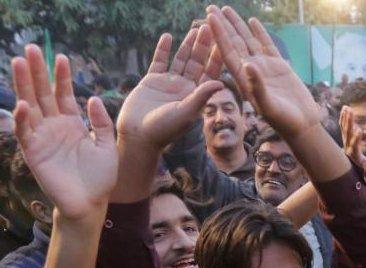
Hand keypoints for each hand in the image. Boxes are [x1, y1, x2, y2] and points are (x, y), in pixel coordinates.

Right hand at [11, 46, 116, 219]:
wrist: (91, 203)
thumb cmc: (100, 176)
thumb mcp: (107, 145)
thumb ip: (101, 122)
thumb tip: (92, 98)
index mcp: (73, 123)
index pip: (64, 94)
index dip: (62, 76)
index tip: (62, 56)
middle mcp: (55, 126)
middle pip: (42, 93)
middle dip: (37, 71)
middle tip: (31, 48)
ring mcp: (43, 137)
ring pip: (30, 106)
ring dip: (24, 85)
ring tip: (20, 62)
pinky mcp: (34, 152)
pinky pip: (26, 133)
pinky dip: (23, 119)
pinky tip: (22, 103)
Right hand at [116, 27, 222, 149]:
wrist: (138, 135)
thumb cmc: (165, 129)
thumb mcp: (186, 112)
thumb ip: (202, 96)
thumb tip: (221, 82)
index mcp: (197, 96)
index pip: (209, 74)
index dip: (216, 59)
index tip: (222, 44)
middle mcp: (185, 88)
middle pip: (197, 63)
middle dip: (203, 47)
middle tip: (210, 29)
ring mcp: (169, 83)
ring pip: (180, 60)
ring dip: (187, 45)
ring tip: (195, 30)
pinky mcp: (152, 81)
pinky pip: (159, 62)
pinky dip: (163, 50)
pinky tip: (168, 36)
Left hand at [206, 6, 319, 139]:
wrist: (301, 124)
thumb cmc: (283, 120)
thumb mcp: (268, 106)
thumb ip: (257, 87)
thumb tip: (248, 64)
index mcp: (243, 80)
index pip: (228, 53)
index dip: (219, 35)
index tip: (210, 18)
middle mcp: (250, 71)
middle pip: (234, 43)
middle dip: (223, 26)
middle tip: (211, 7)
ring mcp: (264, 68)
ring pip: (248, 41)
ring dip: (237, 25)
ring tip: (227, 9)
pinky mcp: (279, 67)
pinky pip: (266, 45)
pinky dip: (260, 33)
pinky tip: (252, 21)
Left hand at [339, 106, 365, 174]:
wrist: (350, 165)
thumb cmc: (361, 166)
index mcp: (353, 153)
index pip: (354, 145)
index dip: (356, 138)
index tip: (359, 130)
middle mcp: (347, 145)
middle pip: (347, 133)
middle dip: (349, 122)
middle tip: (351, 112)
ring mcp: (344, 140)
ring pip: (344, 127)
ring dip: (345, 117)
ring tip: (347, 107)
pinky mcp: (344, 136)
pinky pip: (342, 125)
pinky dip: (343, 117)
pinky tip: (345, 108)